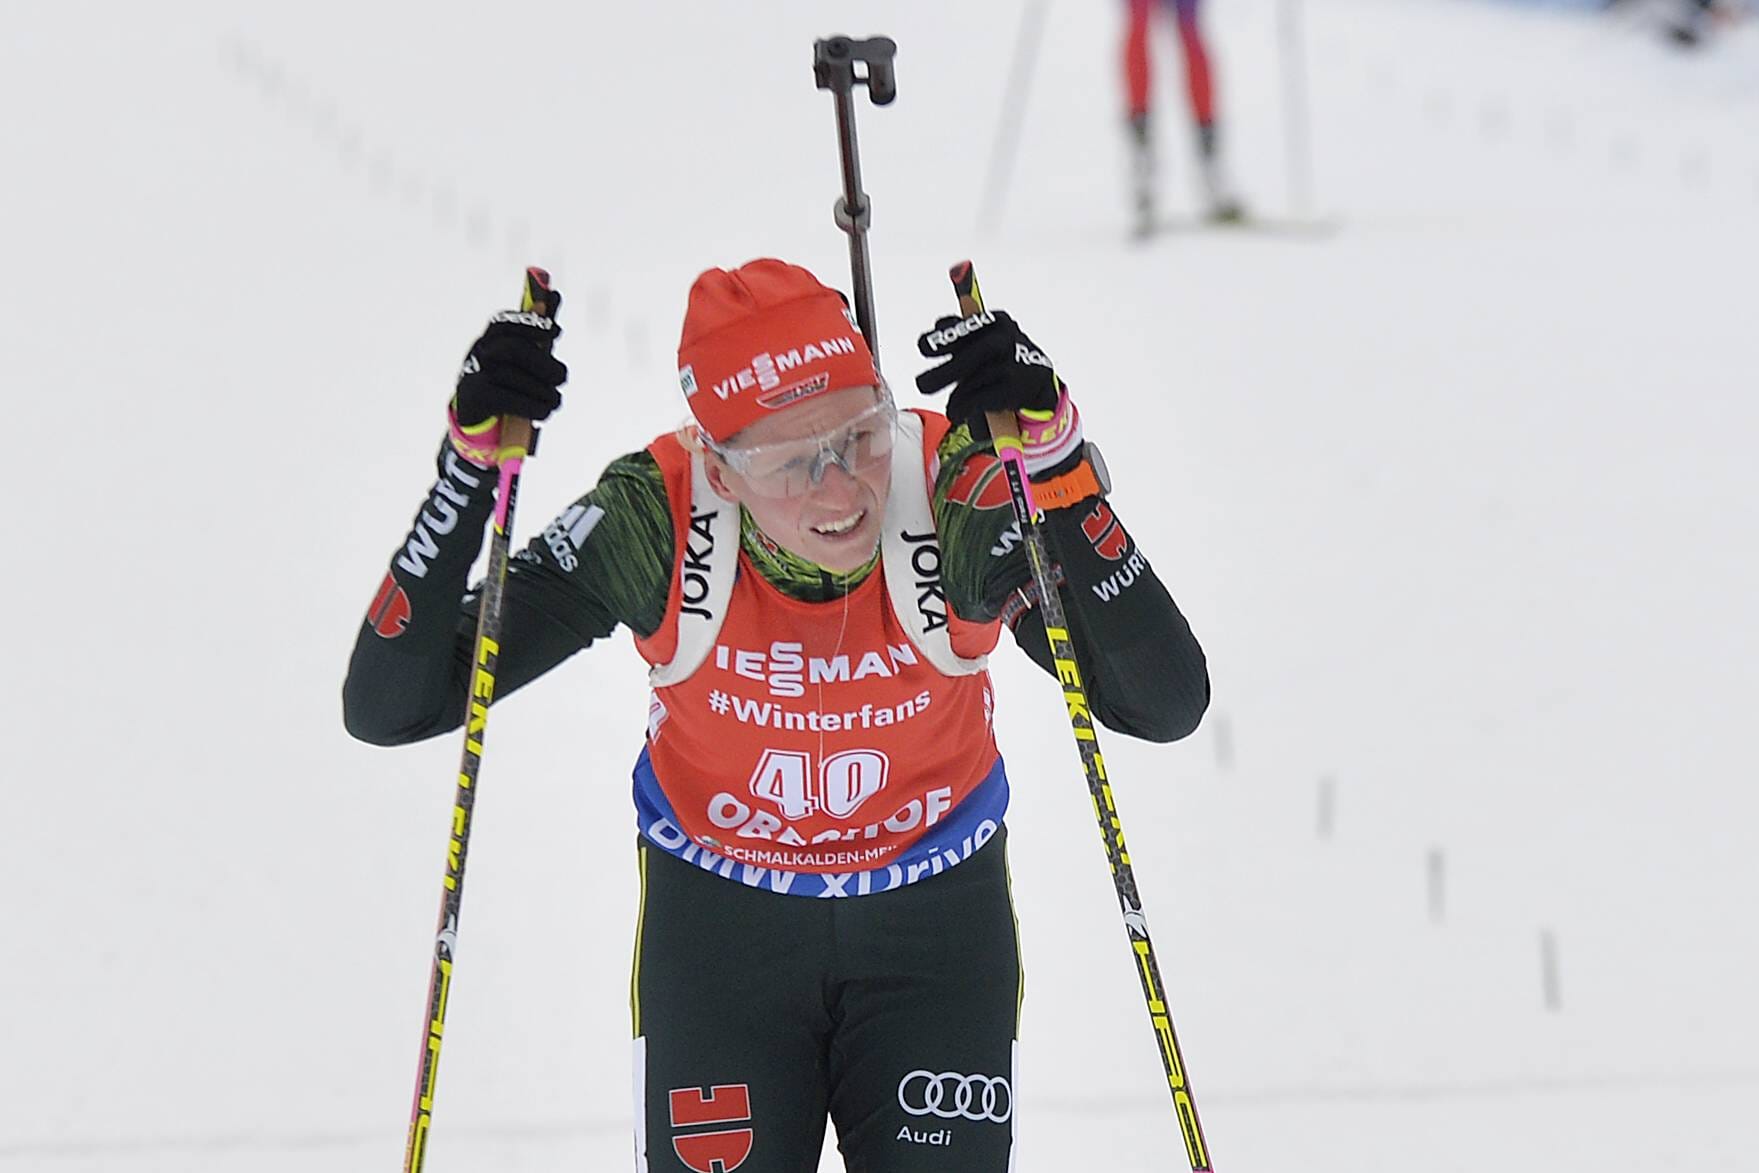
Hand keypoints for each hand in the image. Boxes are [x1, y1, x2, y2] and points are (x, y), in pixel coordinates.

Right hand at [449, 293, 565, 466]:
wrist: (476, 420)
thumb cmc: (505, 382)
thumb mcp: (521, 356)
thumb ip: (536, 329)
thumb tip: (555, 294)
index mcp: (489, 339)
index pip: (504, 323)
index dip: (531, 324)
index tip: (556, 332)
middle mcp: (478, 353)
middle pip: (513, 350)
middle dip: (544, 364)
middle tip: (562, 377)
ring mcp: (473, 375)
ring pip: (513, 377)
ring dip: (542, 391)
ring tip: (555, 400)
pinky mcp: (475, 399)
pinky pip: (509, 399)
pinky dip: (533, 406)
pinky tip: (544, 411)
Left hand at [914, 309, 1081, 475]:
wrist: (1040, 385)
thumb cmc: (1003, 361)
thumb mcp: (983, 343)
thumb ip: (961, 336)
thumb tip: (939, 325)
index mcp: (997, 322)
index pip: (969, 325)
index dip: (945, 336)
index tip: (923, 347)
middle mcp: (1009, 338)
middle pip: (976, 352)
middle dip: (947, 370)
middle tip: (922, 385)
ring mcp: (1016, 362)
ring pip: (980, 378)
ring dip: (958, 395)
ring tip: (948, 408)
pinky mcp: (1019, 386)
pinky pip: (987, 397)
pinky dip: (968, 406)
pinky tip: (957, 413)